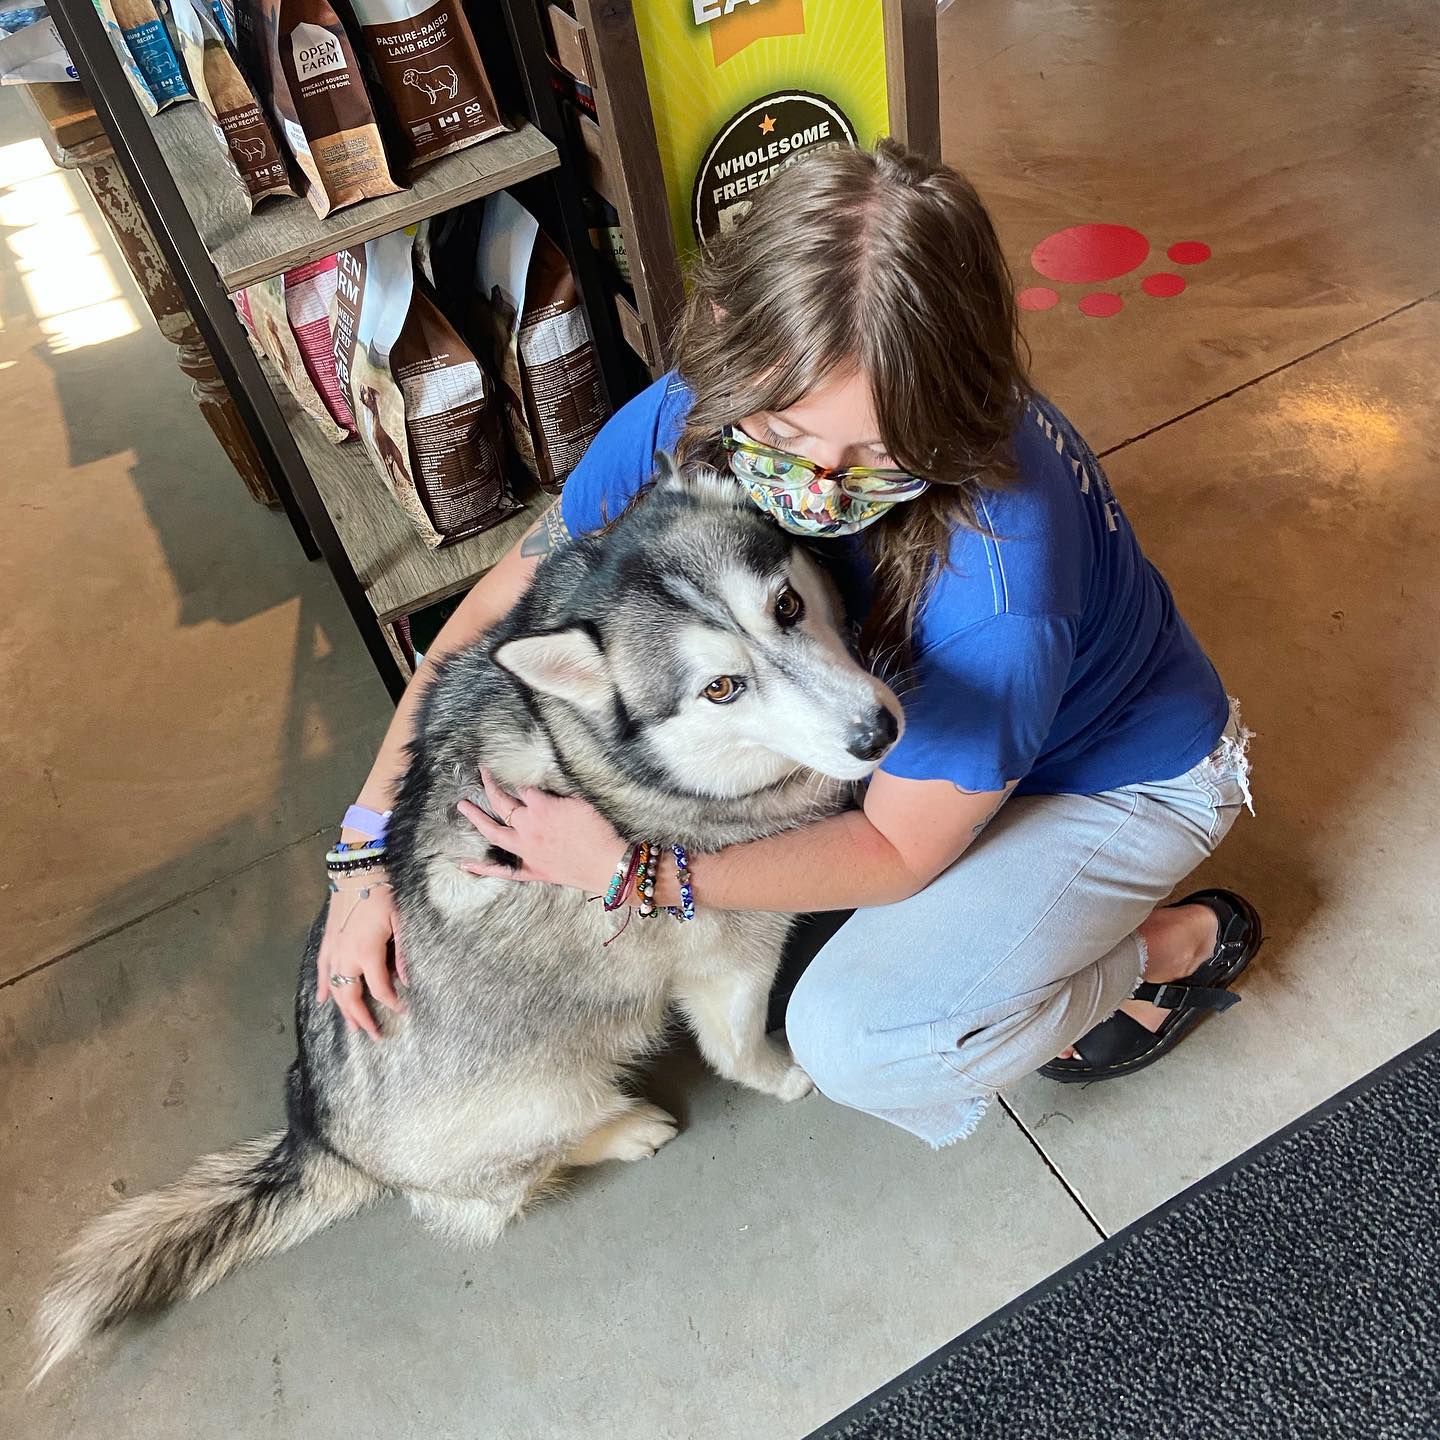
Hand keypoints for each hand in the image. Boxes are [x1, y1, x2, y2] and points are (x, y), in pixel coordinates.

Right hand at [316, 871, 406, 1040]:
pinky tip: (324, 1000)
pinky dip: (323, 987)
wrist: (358, 873)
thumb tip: (407, 980)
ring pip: (335, 989)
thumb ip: (403, 953)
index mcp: (367, 953)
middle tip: (373, 1034)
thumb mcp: (401, 922)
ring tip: (353, 1026)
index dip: (391, 1003)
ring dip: (343, 1009)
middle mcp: (346, 957)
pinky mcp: (326, 942)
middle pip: (351, 997)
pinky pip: (322, 971)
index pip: (379, 989)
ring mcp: (333, 951)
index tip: (402, 1011)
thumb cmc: (384, 894)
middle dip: (362, 1018)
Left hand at [457, 770, 624, 891]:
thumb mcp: (581, 801)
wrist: (608, 865)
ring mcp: (525, 850)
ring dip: (475, 817)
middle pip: (501, 802)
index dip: (517, 775)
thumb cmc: (599, 831)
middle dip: (489, 784)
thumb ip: (558, 792)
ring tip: (462, 806)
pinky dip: (483, 868)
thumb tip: (544, 784)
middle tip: (482, 773)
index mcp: (540, 807)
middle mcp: (527, 827)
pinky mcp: (530, 870)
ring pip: (492, 832)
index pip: (521, 785)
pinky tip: (465, 864)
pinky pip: (502, 870)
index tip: (511, 766)